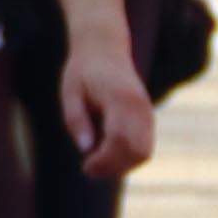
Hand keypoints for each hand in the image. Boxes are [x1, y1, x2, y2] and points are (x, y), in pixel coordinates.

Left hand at [60, 35, 155, 178]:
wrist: (104, 49)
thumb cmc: (83, 72)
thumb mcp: (70, 93)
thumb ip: (76, 120)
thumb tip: (85, 149)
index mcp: (120, 98)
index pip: (119, 139)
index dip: (104, 160)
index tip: (85, 167)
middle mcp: (139, 107)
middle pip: (137, 151)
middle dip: (113, 167)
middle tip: (88, 169)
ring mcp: (147, 112)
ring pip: (144, 152)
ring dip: (121, 165)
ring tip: (95, 162)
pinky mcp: (148, 117)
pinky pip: (145, 147)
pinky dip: (127, 158)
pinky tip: (106, 153)